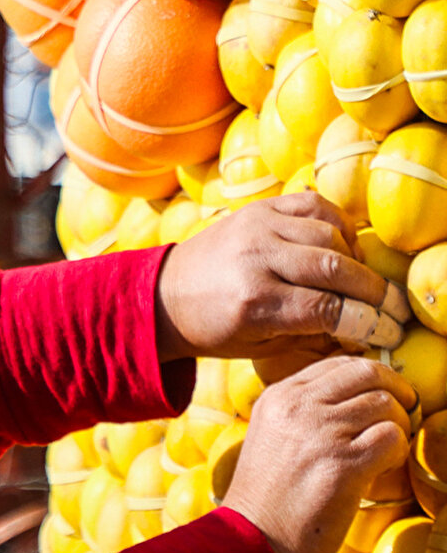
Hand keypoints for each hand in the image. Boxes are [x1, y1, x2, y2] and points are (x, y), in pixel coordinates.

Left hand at [154, 192, 409, 361]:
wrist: (167, 293)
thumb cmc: (215, 328)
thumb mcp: (260, 346)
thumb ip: (312, 335)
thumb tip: (363, 328)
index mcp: (254, 302)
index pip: (327, 308)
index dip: (364, 321)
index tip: (384, 329)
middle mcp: (257, 258)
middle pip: (335, 268)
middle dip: (369, 291)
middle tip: (385, 305)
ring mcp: (258, 226)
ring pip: (330, 235)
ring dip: (355, 259)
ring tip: (359, 279)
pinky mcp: (259, 207)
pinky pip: (314, 205)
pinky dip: (337, 225)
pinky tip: (342, 247)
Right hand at [222, 356, 415, 552]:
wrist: (252, 542)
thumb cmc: (264, 499)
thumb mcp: (271, 437)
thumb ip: (303, 414)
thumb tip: (355, 402)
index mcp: (278, 396)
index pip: (338, 364)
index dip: (370, 377)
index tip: (381, 397)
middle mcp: (298, 406)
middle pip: (367, 373)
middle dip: (396, 391)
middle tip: (404, 414)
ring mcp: (321, 432)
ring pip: (386, 404)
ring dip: (398, 427)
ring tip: (385, 452)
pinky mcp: (343, 464)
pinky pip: (392, 438)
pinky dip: (398, 452)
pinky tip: (382, 469)